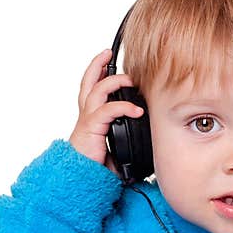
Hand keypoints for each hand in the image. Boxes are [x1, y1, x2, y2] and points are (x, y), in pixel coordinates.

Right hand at [69, 48, 144, 175]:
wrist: (81, 180)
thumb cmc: (97, 167)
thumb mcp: (117, 150)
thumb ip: (129, 142)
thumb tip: (151, 142)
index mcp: (92, 118)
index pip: (94, 90)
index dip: (101, 75)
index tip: (111, 65)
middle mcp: (87, 115)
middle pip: (88, 82)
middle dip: (98, 64)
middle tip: (108, 53)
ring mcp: (87, 120)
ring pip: (97, 90)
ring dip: (114, 80)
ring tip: (130, 79)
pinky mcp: (91, 127)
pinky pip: (107, 110)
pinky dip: (123, 106)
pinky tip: (137, 109)